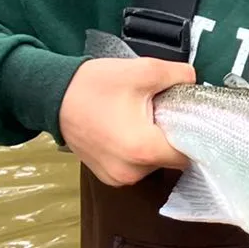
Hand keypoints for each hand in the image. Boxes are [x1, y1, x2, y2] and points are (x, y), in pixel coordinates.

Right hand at [59, 56, 193, 186]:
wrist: (51, 95)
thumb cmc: (93, 85)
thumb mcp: (143, 70)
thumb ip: (180, 75)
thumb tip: (196, 83)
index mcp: (143, 150)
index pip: (190, 153)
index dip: (197, 135)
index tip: (194, 119)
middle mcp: (132, 172)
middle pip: (174, 159)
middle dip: (175, 136)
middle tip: (164, 112)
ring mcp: (118, 178)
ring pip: (157, 163)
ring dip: (156, 144)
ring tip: (144, 119)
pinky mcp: (109, 176)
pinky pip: (138, 166)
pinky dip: (140, 150)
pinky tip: (131, 129)